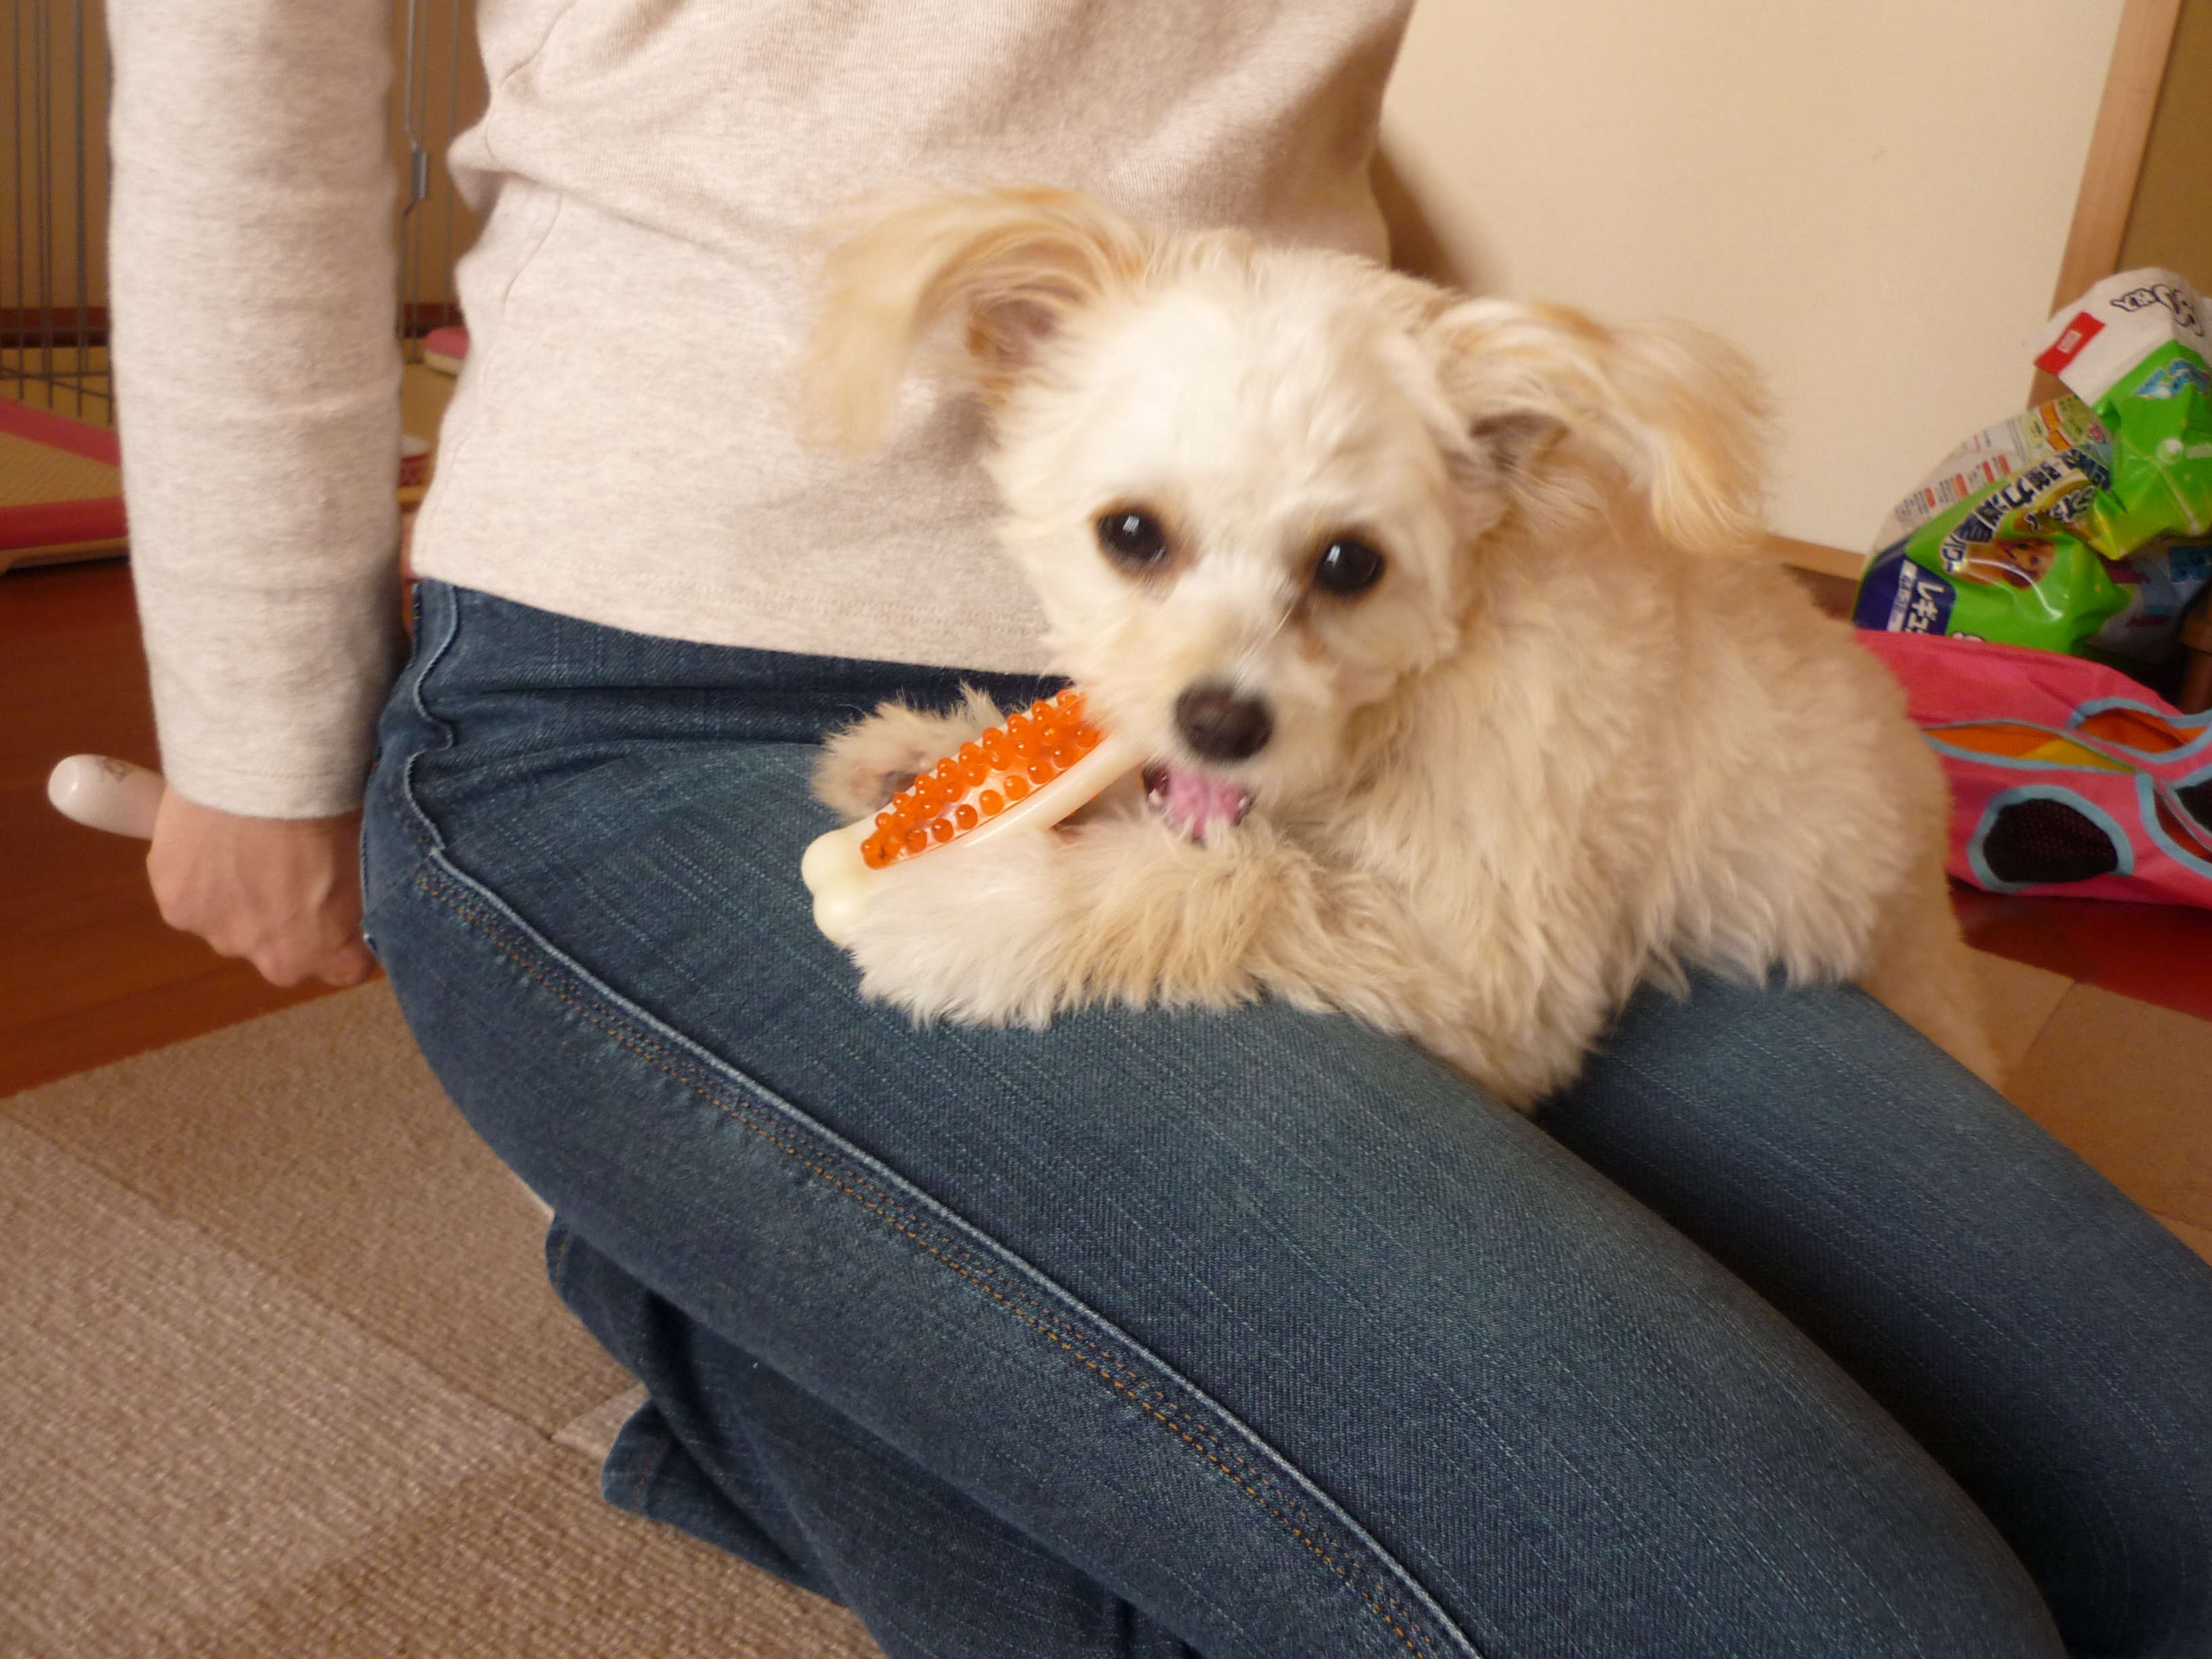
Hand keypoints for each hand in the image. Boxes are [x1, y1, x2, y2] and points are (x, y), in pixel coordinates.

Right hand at [147, 792, 378, 987]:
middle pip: (283, 951)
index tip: (345, 912)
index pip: (345, 968)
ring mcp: (219, 935)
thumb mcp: (369, 860)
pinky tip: (208, 838)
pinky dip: (197, 875)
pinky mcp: (176, 907)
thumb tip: (361, 900)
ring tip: (243, 845)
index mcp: (330, 953)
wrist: (266, 776)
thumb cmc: (333, 811)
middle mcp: (273, 959)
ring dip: (237, 898)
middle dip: (287, 921)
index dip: (347, 939)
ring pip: (231, 924)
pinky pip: (191, 897)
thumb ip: (361, 897)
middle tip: (288, 868)